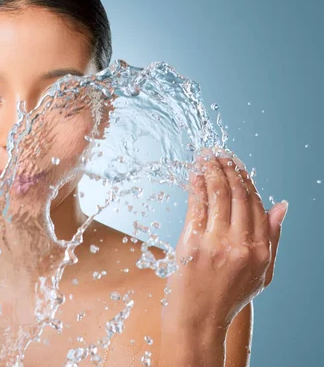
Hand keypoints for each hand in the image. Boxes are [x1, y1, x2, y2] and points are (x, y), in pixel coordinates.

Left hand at [161, 148, 287, 331]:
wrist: (198, 320)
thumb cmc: (227, 296)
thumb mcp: (261, 273)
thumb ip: (272, 238)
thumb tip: (282, 205)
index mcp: (260, 251)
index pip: (257, 204)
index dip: (246, 180)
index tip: (237, 165)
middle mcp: (241, 245)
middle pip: (237, 195)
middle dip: (228, 169)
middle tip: (220, 154)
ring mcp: (215, 244)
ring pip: (217, 196)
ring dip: (211, 171)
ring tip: (207, 157)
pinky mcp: (191, 245)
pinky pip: (196, 207)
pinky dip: (196, 186)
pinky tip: (195, 174)